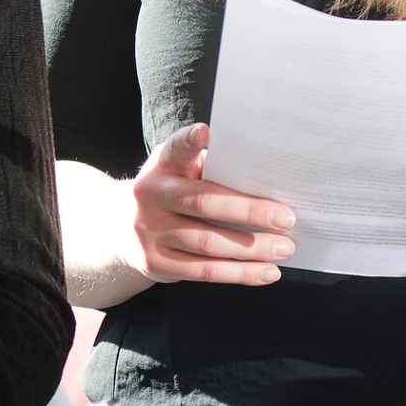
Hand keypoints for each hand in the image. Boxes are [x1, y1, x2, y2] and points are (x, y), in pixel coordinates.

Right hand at [124, 123, 295, 286]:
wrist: (118, 227)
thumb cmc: (169, 192)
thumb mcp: (178, 170)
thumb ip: (209, 167)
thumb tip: (265, 174)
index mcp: (161, 166)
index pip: (175, 150)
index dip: (189, 141)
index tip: (205, 132)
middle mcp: (150, 196)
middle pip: (203, 203)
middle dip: (249, 211)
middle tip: (287, 218)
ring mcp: (149, 232)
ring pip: (208, 243)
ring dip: (252, 248)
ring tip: (285, 248)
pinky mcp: (156, 263)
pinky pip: (204, 271)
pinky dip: (240, 273)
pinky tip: (267, 272)